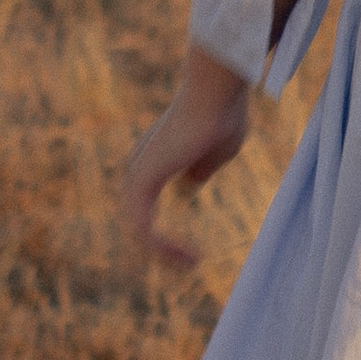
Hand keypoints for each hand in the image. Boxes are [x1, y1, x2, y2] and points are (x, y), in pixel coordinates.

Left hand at [120, 49, 253, 266]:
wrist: (216, 95)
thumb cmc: (223, 115)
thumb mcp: (219, 150)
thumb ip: (203, 167)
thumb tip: (190, 183)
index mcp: (154, 159)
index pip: (146, 206)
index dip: (164, 233)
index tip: (194, 251)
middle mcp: (139, 167)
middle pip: (138, 222)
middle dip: (162, 249)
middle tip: (191, 264)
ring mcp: (137, 174)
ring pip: (138, 230)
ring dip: (163, 252)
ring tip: (192, 264)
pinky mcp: (141, 181)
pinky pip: (141, 228)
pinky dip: (161, 247)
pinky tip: (187, 255)